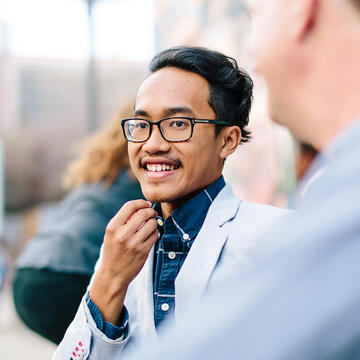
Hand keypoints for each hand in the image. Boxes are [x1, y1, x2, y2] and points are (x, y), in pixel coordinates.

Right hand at [89, 199, 157, 323]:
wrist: (112, 275)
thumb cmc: (113, 251)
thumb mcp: (111, 234)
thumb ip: (123, 220)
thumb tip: (142, 206)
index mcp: (113, 227)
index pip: (130, 206)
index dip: (141, 202)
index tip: (146, 204)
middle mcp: (122, 234)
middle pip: (143, 213)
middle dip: (151, 211)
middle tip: (152, 213)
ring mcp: (133, 244)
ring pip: (152, 224)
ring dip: (154, 223)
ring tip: (151, 226)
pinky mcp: (143, 252)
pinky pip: (155, 235)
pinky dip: (155, 233)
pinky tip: (151, 235)